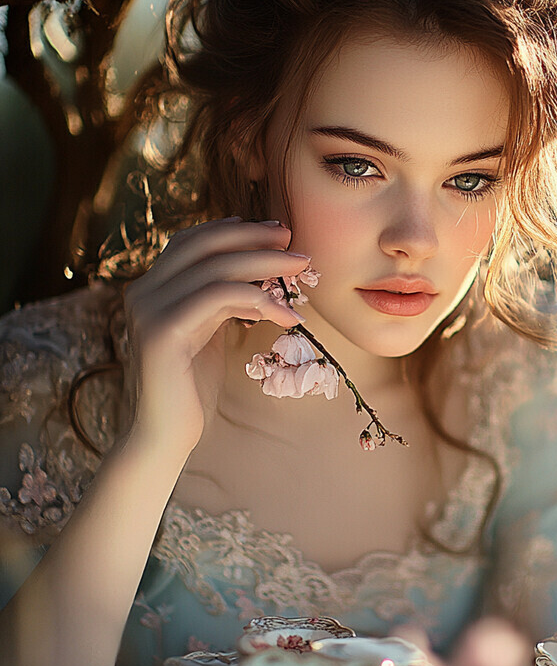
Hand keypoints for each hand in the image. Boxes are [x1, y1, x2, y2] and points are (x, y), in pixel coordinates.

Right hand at [121, 217, 309, 457]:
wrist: (165, 435)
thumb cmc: (192, 387)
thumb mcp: (210, 332)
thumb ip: (222, 302)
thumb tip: (259, 274)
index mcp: (154, 288)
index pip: (192, 241)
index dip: (233, 230)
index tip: (275, 231)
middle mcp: (144, 291)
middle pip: (203, 244)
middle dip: (252, 236)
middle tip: (292, 237)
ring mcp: (149, 309)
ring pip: (215, 267)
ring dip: (265, 262)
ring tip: (302, 267)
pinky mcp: (163, 331)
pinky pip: (218, 297)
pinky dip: (259, 299)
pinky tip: (287, 315)